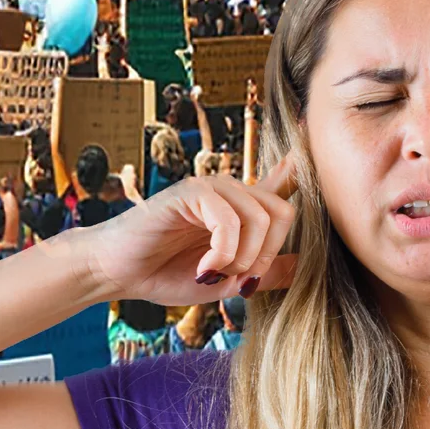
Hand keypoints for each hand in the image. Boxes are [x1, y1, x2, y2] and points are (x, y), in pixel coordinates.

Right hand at [55, 159, 295, 305]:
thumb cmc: (165, 273)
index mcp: (241, 210)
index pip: (283, 184)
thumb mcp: (225, 282)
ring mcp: (212, 189)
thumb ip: (262, 273)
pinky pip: (230, 221)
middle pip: (284, 212)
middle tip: (240, 281)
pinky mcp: (192, 192)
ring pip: (261, 218)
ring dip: (244, 259)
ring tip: (215, 274)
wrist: (118, 272)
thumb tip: (303, 265)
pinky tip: (204, 267)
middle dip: (269, 255)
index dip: (303, 170)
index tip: (311, 147)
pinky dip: (223, 254)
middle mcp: (231, 193)